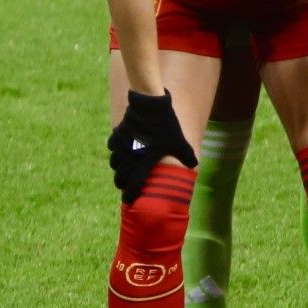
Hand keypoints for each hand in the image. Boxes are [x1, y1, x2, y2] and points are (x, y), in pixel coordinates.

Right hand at [107, 89, 196, 203]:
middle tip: (126, 186)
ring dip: (118, 168)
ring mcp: (121, 146)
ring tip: (124, 169)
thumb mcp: (179, 142)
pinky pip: (112, 147)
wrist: (149, 107)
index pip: (134, 185)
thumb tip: (194, 165)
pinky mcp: (117, 135)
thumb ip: (186, 155)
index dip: (131, 195)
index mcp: (144, 163)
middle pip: (120, 178)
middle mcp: (129, 158)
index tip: (130, 201)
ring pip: (114, 163)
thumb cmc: (166, 127)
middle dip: (122, 183)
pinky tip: (122, 148)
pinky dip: (116, 150)